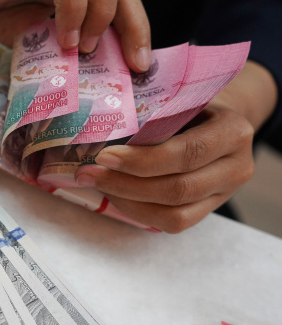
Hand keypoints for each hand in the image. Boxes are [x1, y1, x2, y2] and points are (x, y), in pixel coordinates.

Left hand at [73, 102, 254, 232]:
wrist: (216, 124)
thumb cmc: (190, 107)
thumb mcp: (179, 100)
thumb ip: (154, 114)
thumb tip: (101, 129)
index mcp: (233, 132)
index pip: (186, 153)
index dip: (142, 160)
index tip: (104, 156)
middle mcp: (237, 167)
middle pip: (177, 188)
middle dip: (125, 184)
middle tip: (88, 173)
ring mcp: (225, 194)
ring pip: (174, 214)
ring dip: (127, 201)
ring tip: (95, 184)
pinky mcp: (208, 211)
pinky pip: (172, 223)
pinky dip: (138, 212)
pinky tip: (115, 196)